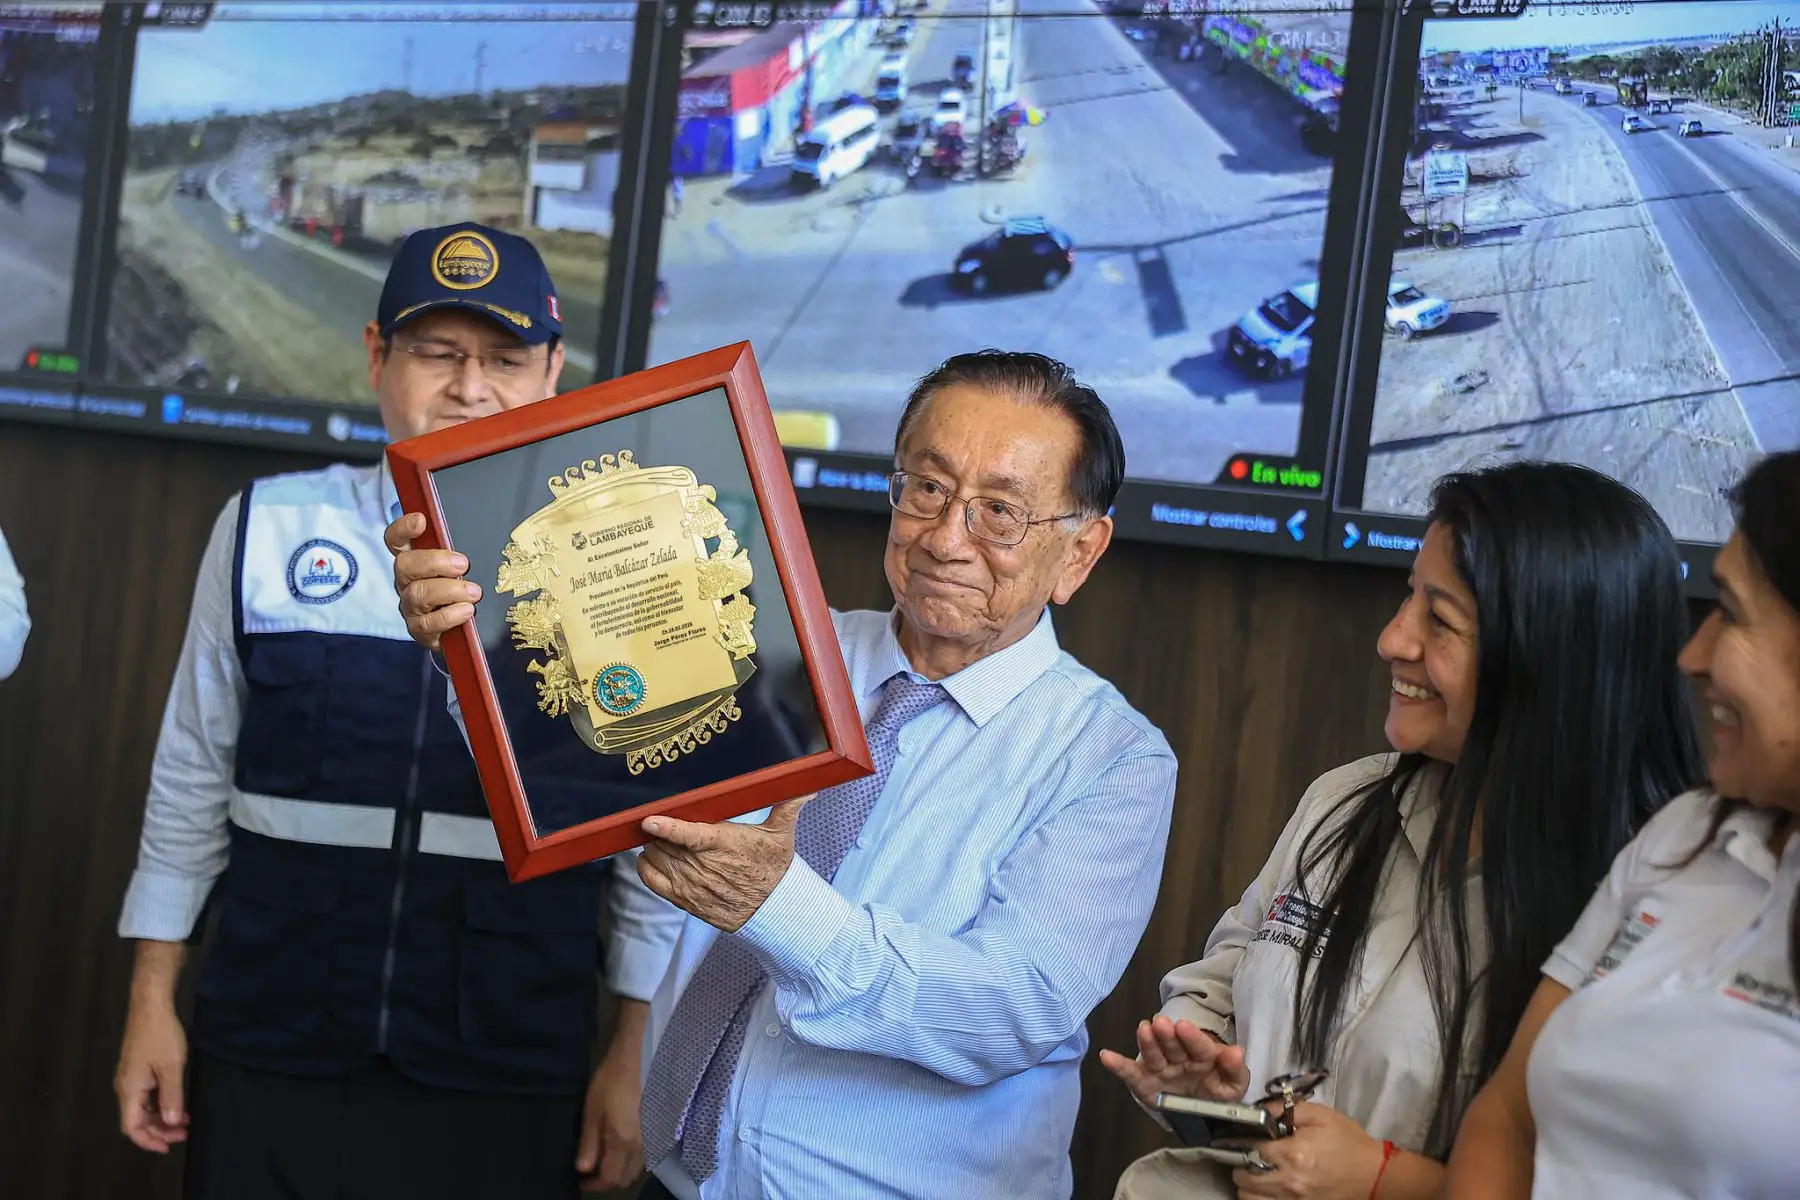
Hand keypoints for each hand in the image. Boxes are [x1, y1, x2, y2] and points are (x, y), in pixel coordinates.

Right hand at [114, 999, 188, 1152]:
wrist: (150, 1004)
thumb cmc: (161, 1035)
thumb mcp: (172, 1067)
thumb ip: (171, 1096)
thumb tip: (171, 1122)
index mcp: (129, 1090)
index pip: (131, 1126)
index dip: (148, 1140)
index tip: (168, 1147)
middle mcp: (125, 1087)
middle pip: (137, 1119)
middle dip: (159, 1130)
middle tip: (184, 1133)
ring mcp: (130, 1077)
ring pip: (142, 1108)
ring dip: (161, 1117)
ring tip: (184, 1121)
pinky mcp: (137, 1068)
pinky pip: (146, 1095)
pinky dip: (160, 1103)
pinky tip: (177, 1103)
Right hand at [384, 512, 479, 650]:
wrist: (467, 632)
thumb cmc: (466, 590)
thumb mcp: (465, 566)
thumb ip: (466, 547)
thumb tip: (495, 522)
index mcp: (415, 560)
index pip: (396, 540)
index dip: (403, 528)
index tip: (421, 521)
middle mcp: (407, 582)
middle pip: (404, 565)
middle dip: (434, 562)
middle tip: (463, 564)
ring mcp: (411, 607)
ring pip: (417, 594)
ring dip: (448, 591)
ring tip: (474, 592)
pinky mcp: (420, 630)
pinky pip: (427, 623)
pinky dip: (449, 616)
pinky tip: (467, 611)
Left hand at [575, 1002, 648, 1192]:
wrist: (641, 1055)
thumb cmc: (612, 1079)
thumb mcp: (592, 1109)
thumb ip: (588, 1141)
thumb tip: (583, 1169)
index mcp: (623, 1142)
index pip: (611, 1178)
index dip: (595, 1185)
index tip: (582, 1180)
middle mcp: (642, 1146)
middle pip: (626, 1178)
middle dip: (608, 1180)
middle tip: (592, 1171)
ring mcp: (654, 1137)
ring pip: (638, 1168)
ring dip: (621, 1170)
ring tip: (606, 1158)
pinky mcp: (660, 1127)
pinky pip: (646, 1156)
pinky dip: (633, 1159)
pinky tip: (623, 1145)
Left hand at [636, 798, 810, 932]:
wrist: (773, 908)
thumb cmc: (774, 867)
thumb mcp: (782, 834)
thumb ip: (788, 806)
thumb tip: (807, 787)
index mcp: (723, 844)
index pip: (688, 835)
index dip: (667, 827)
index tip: (649, 820)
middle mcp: (703, 866)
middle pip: (664, 843)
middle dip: (658, 830)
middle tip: (662, 820)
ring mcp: (691, 884)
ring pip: (656, 858)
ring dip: (653, 845)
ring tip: (660, 837)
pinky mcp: (684, 900)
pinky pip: (652, 880)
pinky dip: (646, 866)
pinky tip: (652, 856)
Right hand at [1099, 1014, 1250, 1107]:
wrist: (1199, 1117)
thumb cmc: (1216, 1093)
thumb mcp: (1232, 1087)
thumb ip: (1235, 1071)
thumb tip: (1236, 1051)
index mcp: (1203, 1057)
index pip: (1199, 1046)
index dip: (1192, 1037)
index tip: (1183, 1026)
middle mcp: (1180, 1059)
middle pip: (1173, 1045)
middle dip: (1167, 1035)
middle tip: (1161, 1023)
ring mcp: (1161, 1070)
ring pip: (1154, 1054)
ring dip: (1148, 1042)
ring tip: (1143, 1029)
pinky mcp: (1144, 1083)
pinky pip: (1131, 1073)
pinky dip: (1118, 1065)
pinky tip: (1106, 1056)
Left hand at [1228, 1100, 1385, 1199]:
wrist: (1376, 1176)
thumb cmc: (1349, 1143)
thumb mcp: (1322, 1116)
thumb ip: (1288, 1109)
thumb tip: (1262, 1109)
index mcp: (1292, 1154)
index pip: (1250, 1148)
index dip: (1243, 1140)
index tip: (1245, 1137)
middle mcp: (1288, 1182)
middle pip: (1243, 1177)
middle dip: (1242, 1164)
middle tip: (1250, 1157)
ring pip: (1249, 1198)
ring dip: (1248, 1185)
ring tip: (1257, 1174)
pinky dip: (1261, 1199)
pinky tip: (1268, 1189)